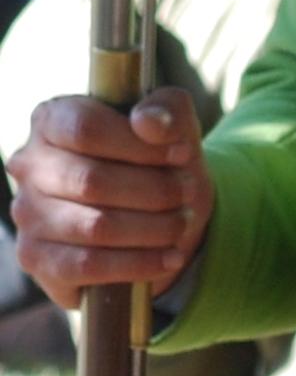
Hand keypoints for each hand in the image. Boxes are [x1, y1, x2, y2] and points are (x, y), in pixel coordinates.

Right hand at [6, 87, 212, 310]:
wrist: (151, 210)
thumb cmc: (156, 156)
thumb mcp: (173, 122)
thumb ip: (167, 110)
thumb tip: (148, 121)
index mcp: (51, 118)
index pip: (86, 128)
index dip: (140, 144)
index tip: (182, 153)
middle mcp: (30, 166)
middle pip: (92, 181)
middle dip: (154, 189)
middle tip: (188, 191)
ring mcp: (28, 215)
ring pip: (94, 226)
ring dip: (152, 227)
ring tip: (183, 222)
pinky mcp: (36, 259)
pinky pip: (89, 266)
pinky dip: (138, 263)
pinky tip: (170, 256)